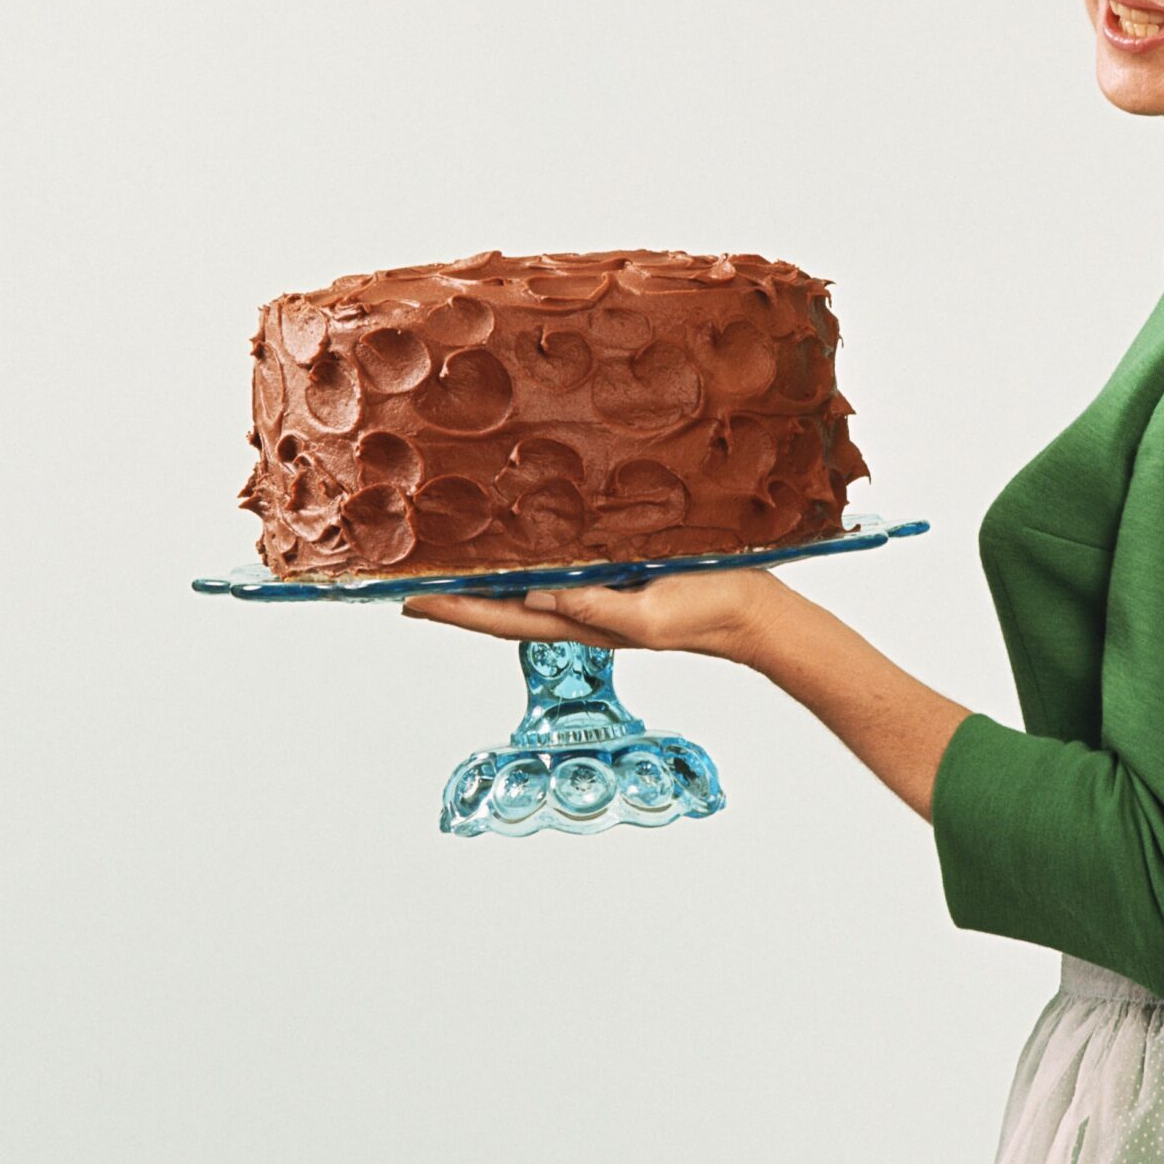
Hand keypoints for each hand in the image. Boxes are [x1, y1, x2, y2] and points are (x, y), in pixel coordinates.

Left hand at [402, 565, 789, 666]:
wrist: (755, 609)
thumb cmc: (709, 612)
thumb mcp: (650, 615)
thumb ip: (596, 606)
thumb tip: (534, 595)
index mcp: (583, 622)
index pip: (502, 618)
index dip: (454, 609)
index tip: (408, 598)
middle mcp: (581, 607)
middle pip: (502, 603)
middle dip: (455, 593)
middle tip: (408, 575)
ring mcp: (599, 590)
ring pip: (526, 584)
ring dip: (486, 576)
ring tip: (450, 556)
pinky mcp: (620, 569)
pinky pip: (561, 563)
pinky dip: (528, 558)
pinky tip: (521, 541)